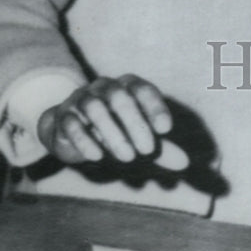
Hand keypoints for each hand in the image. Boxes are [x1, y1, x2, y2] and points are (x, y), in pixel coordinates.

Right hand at [37, 74, 188, 169]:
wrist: (69, 131)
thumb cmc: (113, 130)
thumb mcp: (138, 137)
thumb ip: (161, 149)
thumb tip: (185, 164)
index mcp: (127, 85)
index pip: (143, 89)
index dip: (155, 106)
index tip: (166, 129)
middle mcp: (104, 87)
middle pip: (120, 97)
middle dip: (136, 124)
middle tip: (148, 150)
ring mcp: (82, 99)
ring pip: (95, 108)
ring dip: (113, 133)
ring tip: (127, 157)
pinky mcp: (64, 116)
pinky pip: (73, 124)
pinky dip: (85, 140)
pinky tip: (97, 157)